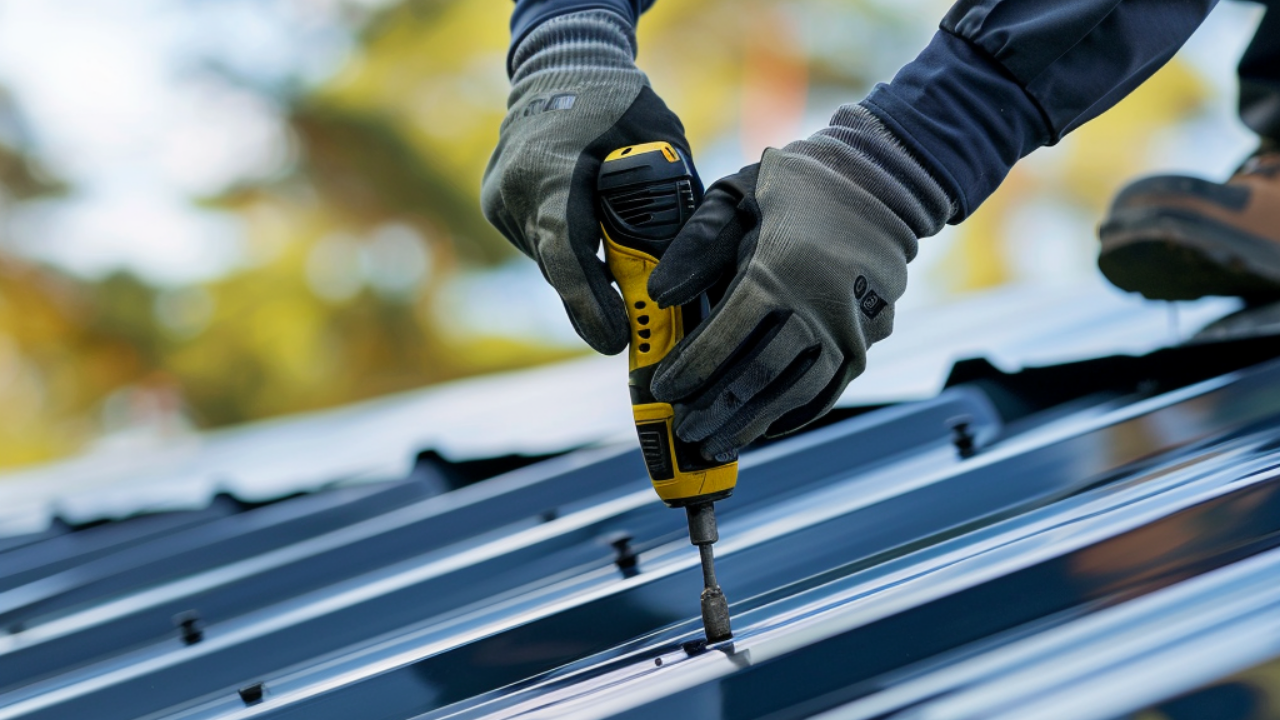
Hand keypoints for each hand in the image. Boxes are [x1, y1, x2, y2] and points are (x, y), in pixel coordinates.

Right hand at [481, 10, 695, 354]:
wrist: (560, 66)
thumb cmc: (619, 100)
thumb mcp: (663, 140)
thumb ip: (675, 196)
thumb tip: (694, 263)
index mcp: (552, 172)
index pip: (567, 254)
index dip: (590, 305)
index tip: (616, 339)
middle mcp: (515, 191)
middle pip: (560, 268)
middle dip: (596, 304)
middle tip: (636, 333)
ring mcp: (500, 202)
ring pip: (549, 262)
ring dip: (584, 277)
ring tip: (625, 289)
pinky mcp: (497, 207)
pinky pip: (540, 246)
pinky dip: (569, 255)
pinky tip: (597, 249)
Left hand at [646, 105, 952, 460]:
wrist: (882, 184)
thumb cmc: (798, 189)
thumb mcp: (737, 196)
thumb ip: (695, 245)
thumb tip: (659, 296)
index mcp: (779, 268)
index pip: (725, 336)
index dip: (691, 368)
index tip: (663, 387)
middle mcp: (819, 305)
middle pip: (758, 375)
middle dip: (715, 407)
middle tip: (684, 427)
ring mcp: (849, 330)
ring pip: (793, 393)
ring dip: (751, 422)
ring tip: (717, 441)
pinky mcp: (866, 344)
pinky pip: (825, 393)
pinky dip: (790, 415)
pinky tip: (762, 425)